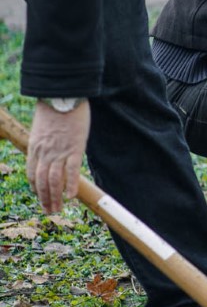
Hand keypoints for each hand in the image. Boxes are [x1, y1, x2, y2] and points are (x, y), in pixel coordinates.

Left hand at [26, 100, 89, 214]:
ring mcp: (58, 152)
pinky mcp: (74, 149)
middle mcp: (44, 153)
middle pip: (41, 181)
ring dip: (54, 197)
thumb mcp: (42, 127)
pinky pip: (71, 172)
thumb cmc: (55, 109)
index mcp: (34, 147)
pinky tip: (71, 197)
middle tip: (49, 210)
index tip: (41, 196)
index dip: (36, 188)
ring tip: (57, 208)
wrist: (63, 96)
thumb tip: (51, 146)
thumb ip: (44, 140)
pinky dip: (70, 186)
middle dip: (45, 198)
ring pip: (53, 181)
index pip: (32, 174)